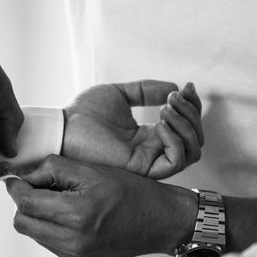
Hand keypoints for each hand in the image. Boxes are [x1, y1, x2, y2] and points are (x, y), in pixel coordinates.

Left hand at [5, 155, 196, 256]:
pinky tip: (65, 214)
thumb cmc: (130, 192)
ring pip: (32, 233)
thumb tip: (24, 175)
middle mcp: (72, 240)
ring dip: (34, 215)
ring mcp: (73, 255)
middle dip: (22, 202)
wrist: (161, 222)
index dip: (15, 187)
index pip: (25, 203)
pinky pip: (46, 242)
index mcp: (76, 214)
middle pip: (21, 221)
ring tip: (55, 199)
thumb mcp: (91, 170)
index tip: (16, 177)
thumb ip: (53, 169)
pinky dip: (47, 226)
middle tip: (37, 186)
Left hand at [62, 80, 203, 178]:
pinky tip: (159, 125)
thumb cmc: (82, 113)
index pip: (184, 126)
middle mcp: (151, 151)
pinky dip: (175, 140)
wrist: (63, 128)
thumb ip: (146, 90)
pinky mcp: (141, 169)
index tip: (187, 87)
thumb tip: (174, 88)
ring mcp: (148, 161)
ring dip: (185, 125)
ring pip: (190, 152)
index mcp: (146, 136)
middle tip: (174, 98)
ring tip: (165, 108)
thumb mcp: (119, 94)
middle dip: (192, 115)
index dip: (192, 106)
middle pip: (193, 140)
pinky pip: (175, 161)